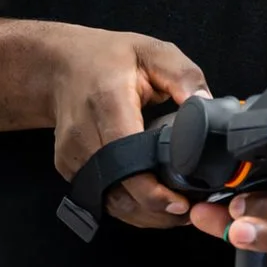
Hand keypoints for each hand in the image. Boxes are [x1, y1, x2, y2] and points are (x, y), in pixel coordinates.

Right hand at [34, 24, 206, 228]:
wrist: (59, 66)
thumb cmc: (108, 58)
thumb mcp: (153, 52)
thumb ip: (184, 76)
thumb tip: (207, 106)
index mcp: (107, 102)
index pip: (127, 158)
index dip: (154, 190)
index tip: (181, 201)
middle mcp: (83, 134)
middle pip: (119, 190)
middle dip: (157, 209)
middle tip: (191, 210)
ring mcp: (72, 155)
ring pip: (109, 201)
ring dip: (144, 214)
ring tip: (178, 212)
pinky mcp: (68, 167)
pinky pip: (101, 196)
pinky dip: (128, 206)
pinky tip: (153, 204)